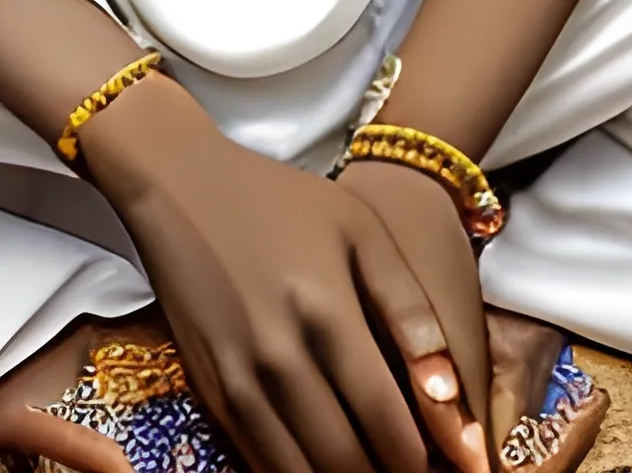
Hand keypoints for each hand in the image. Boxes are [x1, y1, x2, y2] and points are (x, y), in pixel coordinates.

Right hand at [78, 74, 467, 472]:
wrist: (183, 187)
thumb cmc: (283, 202)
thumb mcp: (360, 232)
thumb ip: (410, 312)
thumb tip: (448, 398)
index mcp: (326, 312)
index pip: (387, 422)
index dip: (422, 459)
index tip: (448, 466)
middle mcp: (278, 358)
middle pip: (345, 461)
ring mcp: (236, 381)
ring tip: (372, 467)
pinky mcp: (208, 394)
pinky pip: (257, 464)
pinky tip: (324, 464)